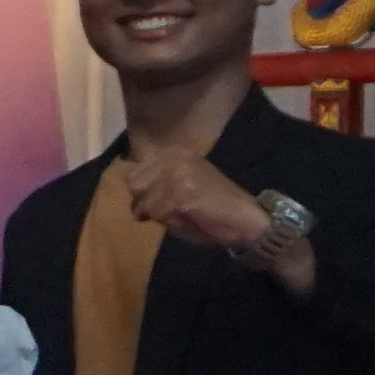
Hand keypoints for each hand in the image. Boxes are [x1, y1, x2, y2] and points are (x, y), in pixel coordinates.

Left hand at [117, 145, 280, 259]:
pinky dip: (169, 222)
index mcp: (174, 151)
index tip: (163, 200)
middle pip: (133, 185)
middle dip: (146, 203)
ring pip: (143, 202)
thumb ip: (156, 181)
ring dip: (160, 215)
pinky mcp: (180, 193)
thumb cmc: (213, 205)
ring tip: (185, 214)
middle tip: (172, 210)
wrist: (246, 218)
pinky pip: (156, 214)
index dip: (143, 192)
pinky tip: (190, 218)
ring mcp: (176, 174)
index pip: (133, 171)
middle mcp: (173, 157)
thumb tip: (129, 186)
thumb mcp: (181, 184)